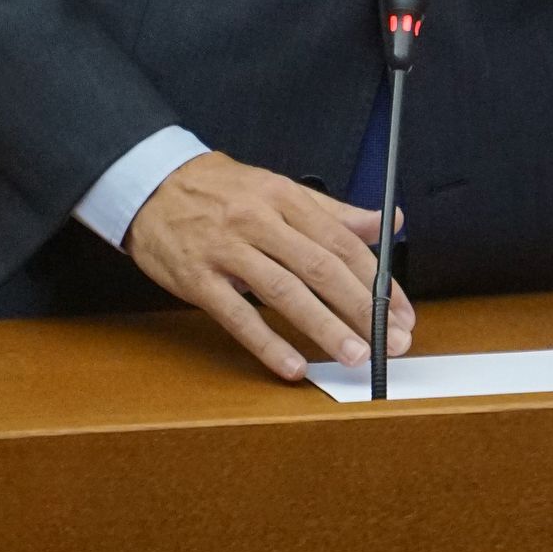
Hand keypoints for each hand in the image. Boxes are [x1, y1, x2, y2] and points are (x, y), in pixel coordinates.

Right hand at [122, 153, 413, 381]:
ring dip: (324, 327)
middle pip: (320, 266)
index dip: (379, 280)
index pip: (342, 242)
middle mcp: (259, 221)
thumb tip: (387, 222)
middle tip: (391, 341)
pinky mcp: (197, 279)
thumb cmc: (220, 191)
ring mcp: (226, 250)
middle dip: (362, 307)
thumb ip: (334, 212)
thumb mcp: (279, 190)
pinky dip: (267, 343)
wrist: (150, 185)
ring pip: (284, 291)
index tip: (402, 312)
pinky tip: (293, 365)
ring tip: (354, 356)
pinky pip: (236, 315)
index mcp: (285, 197)